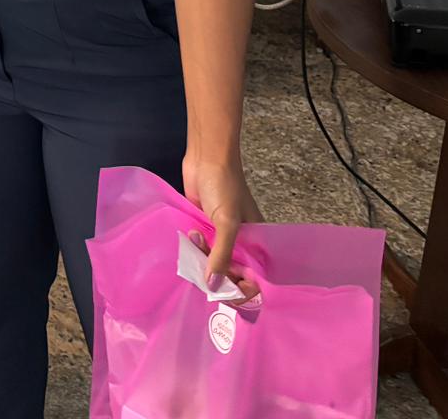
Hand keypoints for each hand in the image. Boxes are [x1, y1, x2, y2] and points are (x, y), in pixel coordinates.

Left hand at [182, 154, 262, 299]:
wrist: (206, 157)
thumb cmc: (224, 185)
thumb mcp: (227, 222)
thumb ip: (221, 256)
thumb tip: (213, 287)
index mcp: (256, 244)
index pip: (254, 279)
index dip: (242, 290)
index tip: (226, 289)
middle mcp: (241, 244)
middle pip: (231, 276)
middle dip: (217, 275)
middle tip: (205, 262)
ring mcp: (221, 237)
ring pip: (213, 264)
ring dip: (203, 258)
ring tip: (197, 236)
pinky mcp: (204, 229)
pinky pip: (200, 250)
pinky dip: (195, 249)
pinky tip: (191, 236)